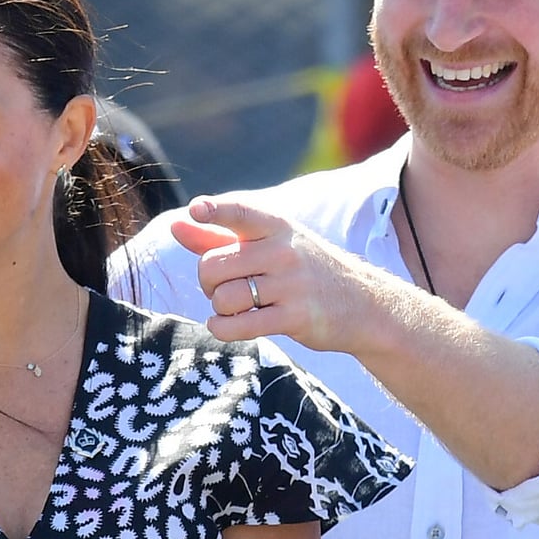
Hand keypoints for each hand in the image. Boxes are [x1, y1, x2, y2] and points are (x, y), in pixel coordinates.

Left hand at [170, 197, 371, 353]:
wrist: (363, 304)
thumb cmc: (305, 271)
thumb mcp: (269, 245)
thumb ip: (219, 236)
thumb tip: (175, 225)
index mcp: (276, 226)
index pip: (240, 211)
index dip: (214, 210)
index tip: (196, 210)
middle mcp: (283, 250)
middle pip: (213, 265)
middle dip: (207, 282)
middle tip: (225, 286)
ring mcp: (290, 284)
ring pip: (223, 297)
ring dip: (219, 308)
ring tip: (237, 306)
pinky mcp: (295, 317)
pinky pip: (238, 325)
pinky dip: (222, 328)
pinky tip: (228, 324)